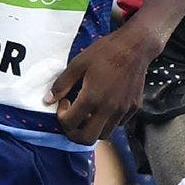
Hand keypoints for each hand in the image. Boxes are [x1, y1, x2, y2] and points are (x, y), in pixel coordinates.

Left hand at [47, 24, 159, 144]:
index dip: (62, 117)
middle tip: (72, 119)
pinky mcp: (133, 107)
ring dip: (92, 128)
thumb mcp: (78, 63)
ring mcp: (123, 110)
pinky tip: (104, 105)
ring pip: (104, 134)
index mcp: (92, 97)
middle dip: (74, 133)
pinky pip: (118, 124)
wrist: (136, 46)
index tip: (64, 103)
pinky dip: (107, 121)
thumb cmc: (106, 51)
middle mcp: (109, 108)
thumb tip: (48, 99)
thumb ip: (62, 84)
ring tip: (88, 111)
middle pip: (87, 138)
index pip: (70, 123)